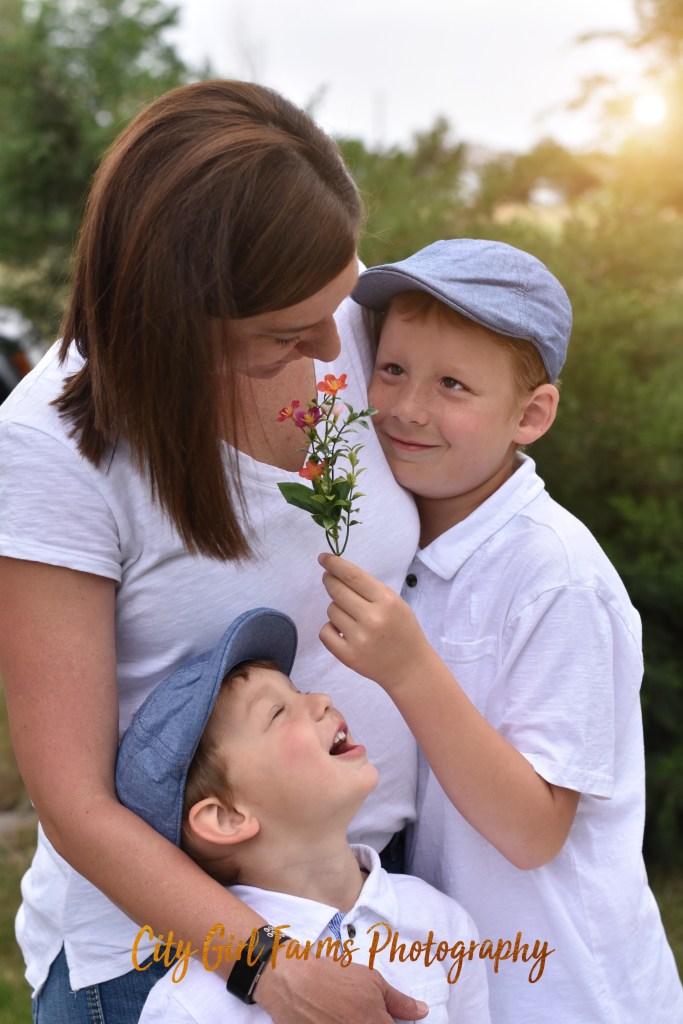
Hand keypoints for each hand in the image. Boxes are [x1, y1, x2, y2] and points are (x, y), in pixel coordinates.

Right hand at [255, 952, 428, 1022]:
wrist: (292, 980)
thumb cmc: (334, 976)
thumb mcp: (372, 981)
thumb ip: (399, 1001)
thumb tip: (422, 1012)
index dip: (394, 1023)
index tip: (391, 1019)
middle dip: (378, 1022)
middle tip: (362, 1011)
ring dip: (357, 1022)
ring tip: (346, 1012)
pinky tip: (334, 1018)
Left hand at [318, 553, 429, 691]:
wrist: (410, 668)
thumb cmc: (402, 630)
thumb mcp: (395, 603)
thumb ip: (369, 589)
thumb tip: (335, 573)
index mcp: (387, 601)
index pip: (352, 575)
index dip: (334, 564)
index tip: (323, 558)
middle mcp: (372, 618)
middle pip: (337, 590)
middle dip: (329, 581)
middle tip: (329, 579)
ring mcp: (359, 639)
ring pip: (331, 610)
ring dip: (336, 609)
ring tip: (352, 617)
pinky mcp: (348, 656)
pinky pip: (325, 632)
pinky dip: (330, 629)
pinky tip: (343, 632)